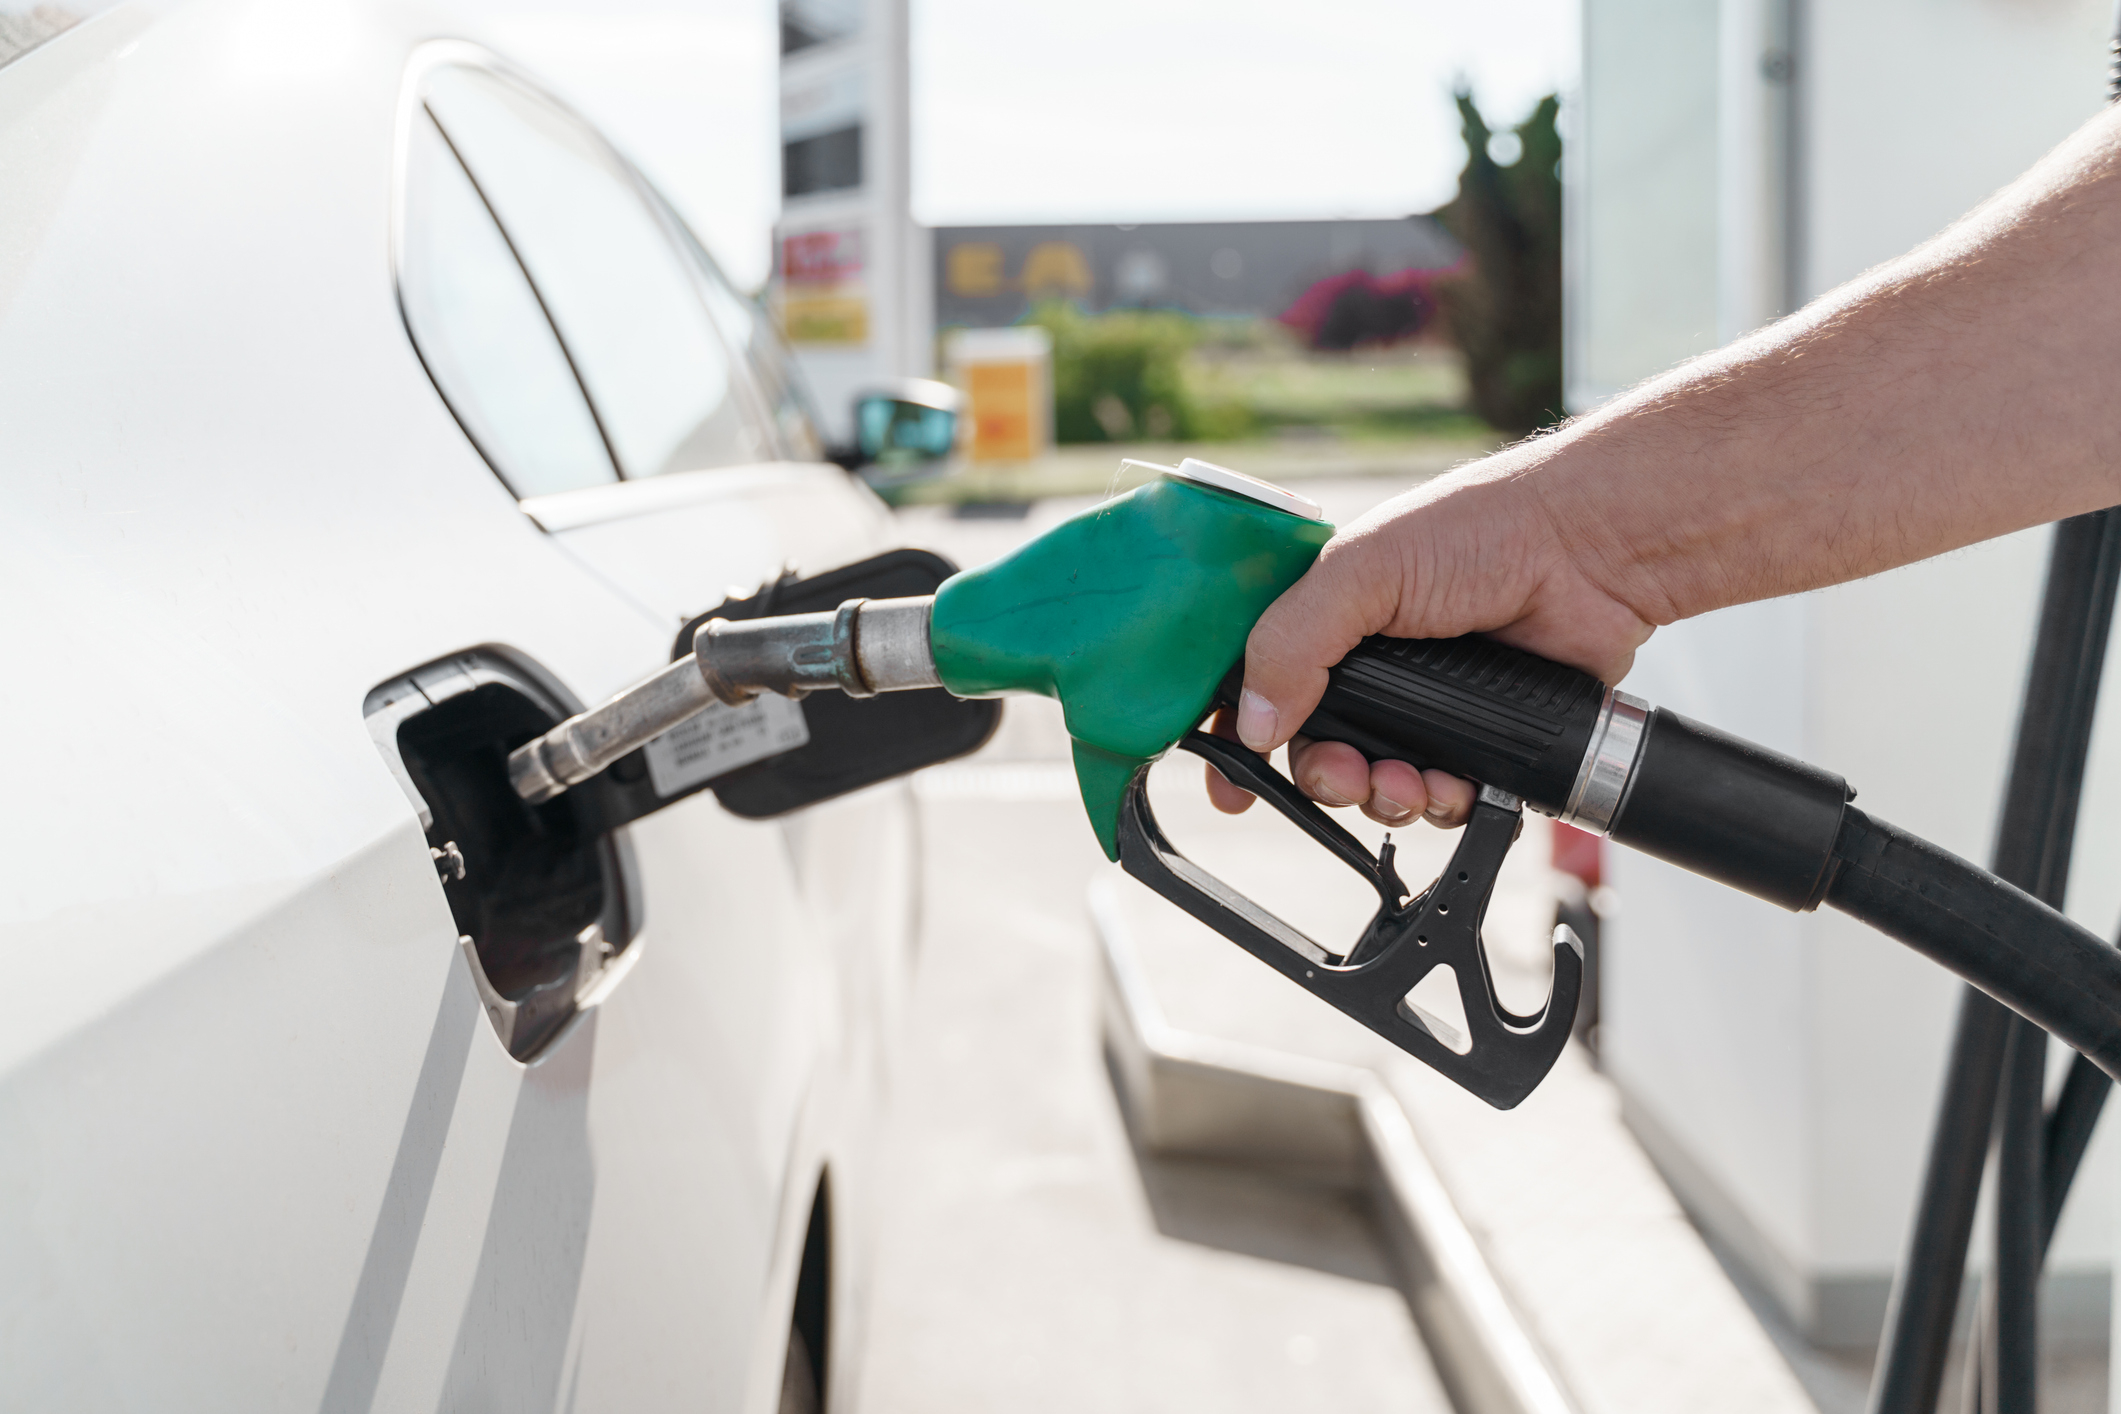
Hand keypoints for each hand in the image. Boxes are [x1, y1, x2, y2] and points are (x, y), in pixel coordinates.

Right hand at [1205, 452, 1654, 825]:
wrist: (1592, 553)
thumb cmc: (1479, 532)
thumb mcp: (1362, 570)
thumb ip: (1293, 642)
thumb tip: (1248, 724)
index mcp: (1327, 619)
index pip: (1257, 687)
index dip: (1235, 740)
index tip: (1229, 787)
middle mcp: (1369, 666)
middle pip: (1313, 752)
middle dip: (1323, 776)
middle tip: (1344, 773)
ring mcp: (1424, 706)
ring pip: (1374, 785)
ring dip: (1381, 796)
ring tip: (1407, 781)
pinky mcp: (1477, 739)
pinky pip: (1438, 797)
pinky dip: (1437, 802)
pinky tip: (1450, 784)